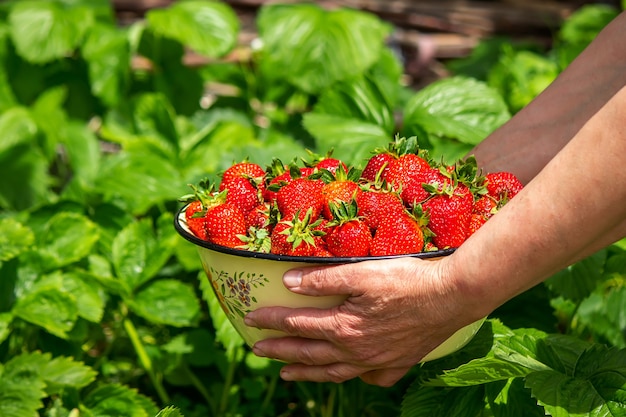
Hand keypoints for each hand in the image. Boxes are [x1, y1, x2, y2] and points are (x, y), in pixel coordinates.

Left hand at [244, 256, 482, 385]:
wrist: (452, 297)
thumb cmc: (407, 280)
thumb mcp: (361, 273)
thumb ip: (323, 279)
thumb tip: (289, 282)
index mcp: (344, 327)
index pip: (297, 324)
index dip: (271, 321)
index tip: (251, 318)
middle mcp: (356, 351)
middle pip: (309, 353)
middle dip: (280, 351)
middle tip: (258, 350)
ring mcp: (376, 361)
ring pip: (332, 372)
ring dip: (306, 372)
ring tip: (286, 375)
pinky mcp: (396, 363)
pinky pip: (368, 378)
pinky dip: (351, 378)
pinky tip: (347, 375)